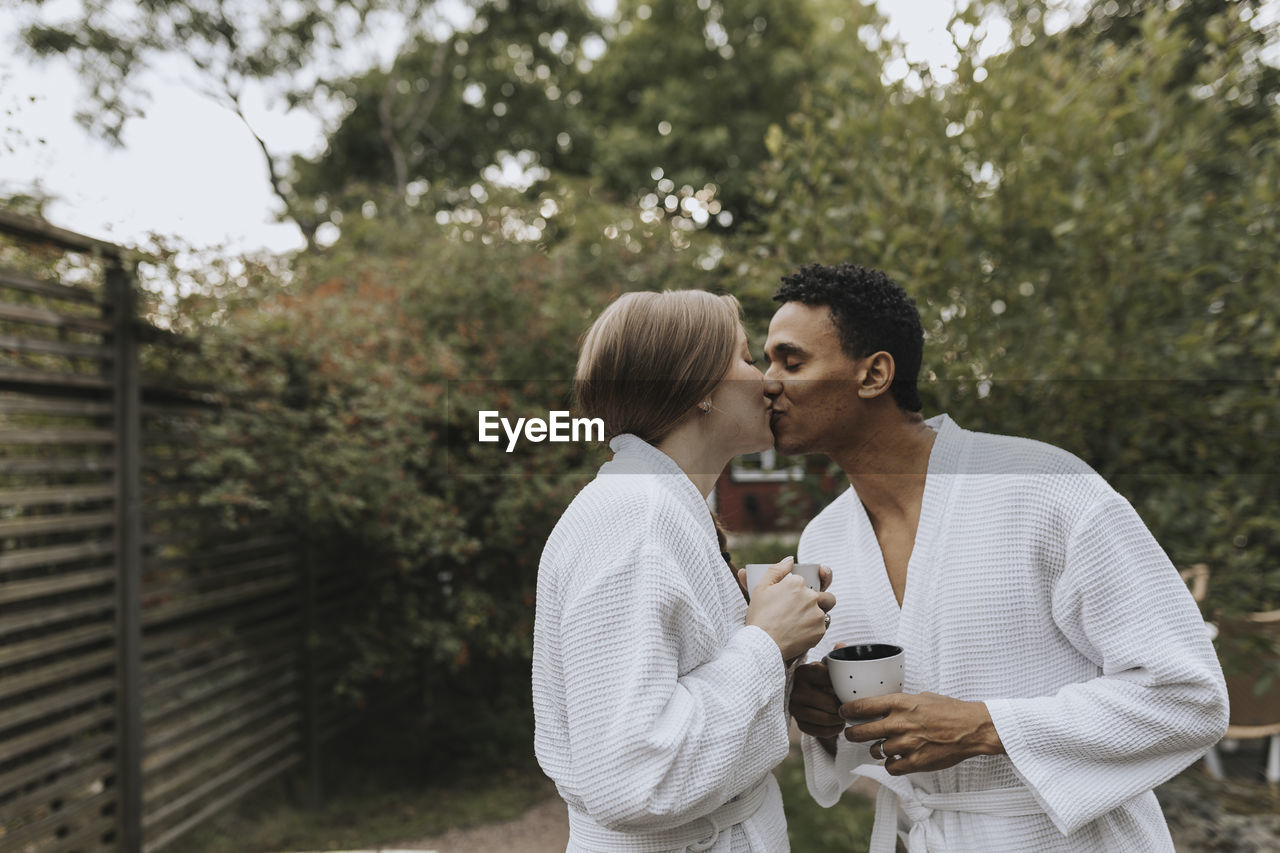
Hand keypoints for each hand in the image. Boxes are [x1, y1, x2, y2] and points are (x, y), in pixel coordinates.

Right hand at [742, 558, 828, 660]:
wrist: (763, 643)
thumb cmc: (760, 616)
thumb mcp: (760, 588)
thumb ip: (777, 570)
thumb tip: (790, 560)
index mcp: (797, 583)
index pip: (804, 581)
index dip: (798, 590)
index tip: (789, 598)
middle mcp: (811, 596)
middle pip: (824, 595)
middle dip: (817, 600)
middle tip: (801, 610)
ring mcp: (817, 613)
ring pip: (824, 611)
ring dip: (815, 615)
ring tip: (799, 623)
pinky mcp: (820, 630)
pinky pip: (822, 627)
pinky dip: (813, 629)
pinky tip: (799, 632)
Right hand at [789, 660, 843, 739]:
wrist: (807, 693)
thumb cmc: (823, 678)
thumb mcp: (828, 666)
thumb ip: (837, 657)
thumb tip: (841, 646)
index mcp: (804, 671)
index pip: (827, 679)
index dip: (841, 685)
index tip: (847, 687)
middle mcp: (795, 689)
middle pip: (828, 703)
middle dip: (843, 707)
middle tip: (850, 706)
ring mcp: (794, 707)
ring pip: (823, 718)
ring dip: (838, 720)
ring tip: (845, 715)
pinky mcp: (797, 722)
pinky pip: (817, 731)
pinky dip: (831, 730)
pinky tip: (837, 725)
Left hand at [842, 692, 1004, 775]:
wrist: (972, 728)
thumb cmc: (949, 710)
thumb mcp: (921, 697)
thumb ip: (900, 703)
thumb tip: (882, 706)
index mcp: (900, 703)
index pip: (862, 706)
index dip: (848, 711)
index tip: (843, 713)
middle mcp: (900, 723)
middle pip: (861, 732)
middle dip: (852, 734)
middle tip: (851, 734)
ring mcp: (907, 744)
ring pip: (876, 750)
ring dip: (876, 749)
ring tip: (881, 746)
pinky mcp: (916, 762)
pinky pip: (891, 767)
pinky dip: (890, 764)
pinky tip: (896, 759)